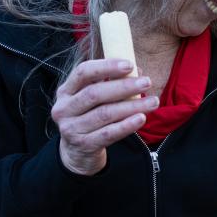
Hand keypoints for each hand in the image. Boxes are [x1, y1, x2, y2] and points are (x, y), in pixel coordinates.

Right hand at [51, 59, 158, 175]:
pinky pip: (108, 133)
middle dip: (124, 87)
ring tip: (153, 102)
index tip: (129, 65)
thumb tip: (137, 71)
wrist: (78, 152)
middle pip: (95, 93)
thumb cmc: (90, 117)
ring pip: (104, 114)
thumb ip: (111, 83)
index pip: (83, 72)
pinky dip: (126, 125)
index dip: (106, 67)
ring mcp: (71, 128)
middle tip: (146, 82)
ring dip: (131, 106)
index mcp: (66, 91)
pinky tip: (141, 118)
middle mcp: (64, 108)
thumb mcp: (94, 99)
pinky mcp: (83, 144)